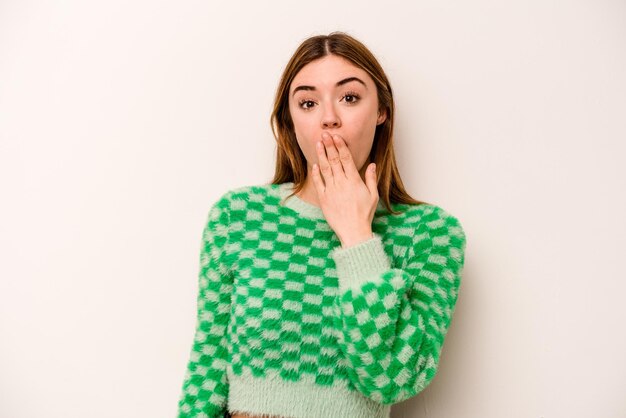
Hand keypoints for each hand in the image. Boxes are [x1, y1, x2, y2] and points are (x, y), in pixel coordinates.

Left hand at [311, 131, 378, 247]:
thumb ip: (371, 179)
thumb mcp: (373, 196)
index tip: (336, 136)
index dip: (340, 146)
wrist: (353, 231)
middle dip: (329, 146)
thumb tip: (372, 164)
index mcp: (354, 181)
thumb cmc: (364, 214)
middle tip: (325, 134)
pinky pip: (318, 183)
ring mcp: (331, 190)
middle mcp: (341, 183)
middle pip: (334, 160)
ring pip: (325, 168)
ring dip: (321, 155)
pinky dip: (316, 173)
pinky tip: (314, 165)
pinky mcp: (324, 198)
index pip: (346, 159)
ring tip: (318, 143)